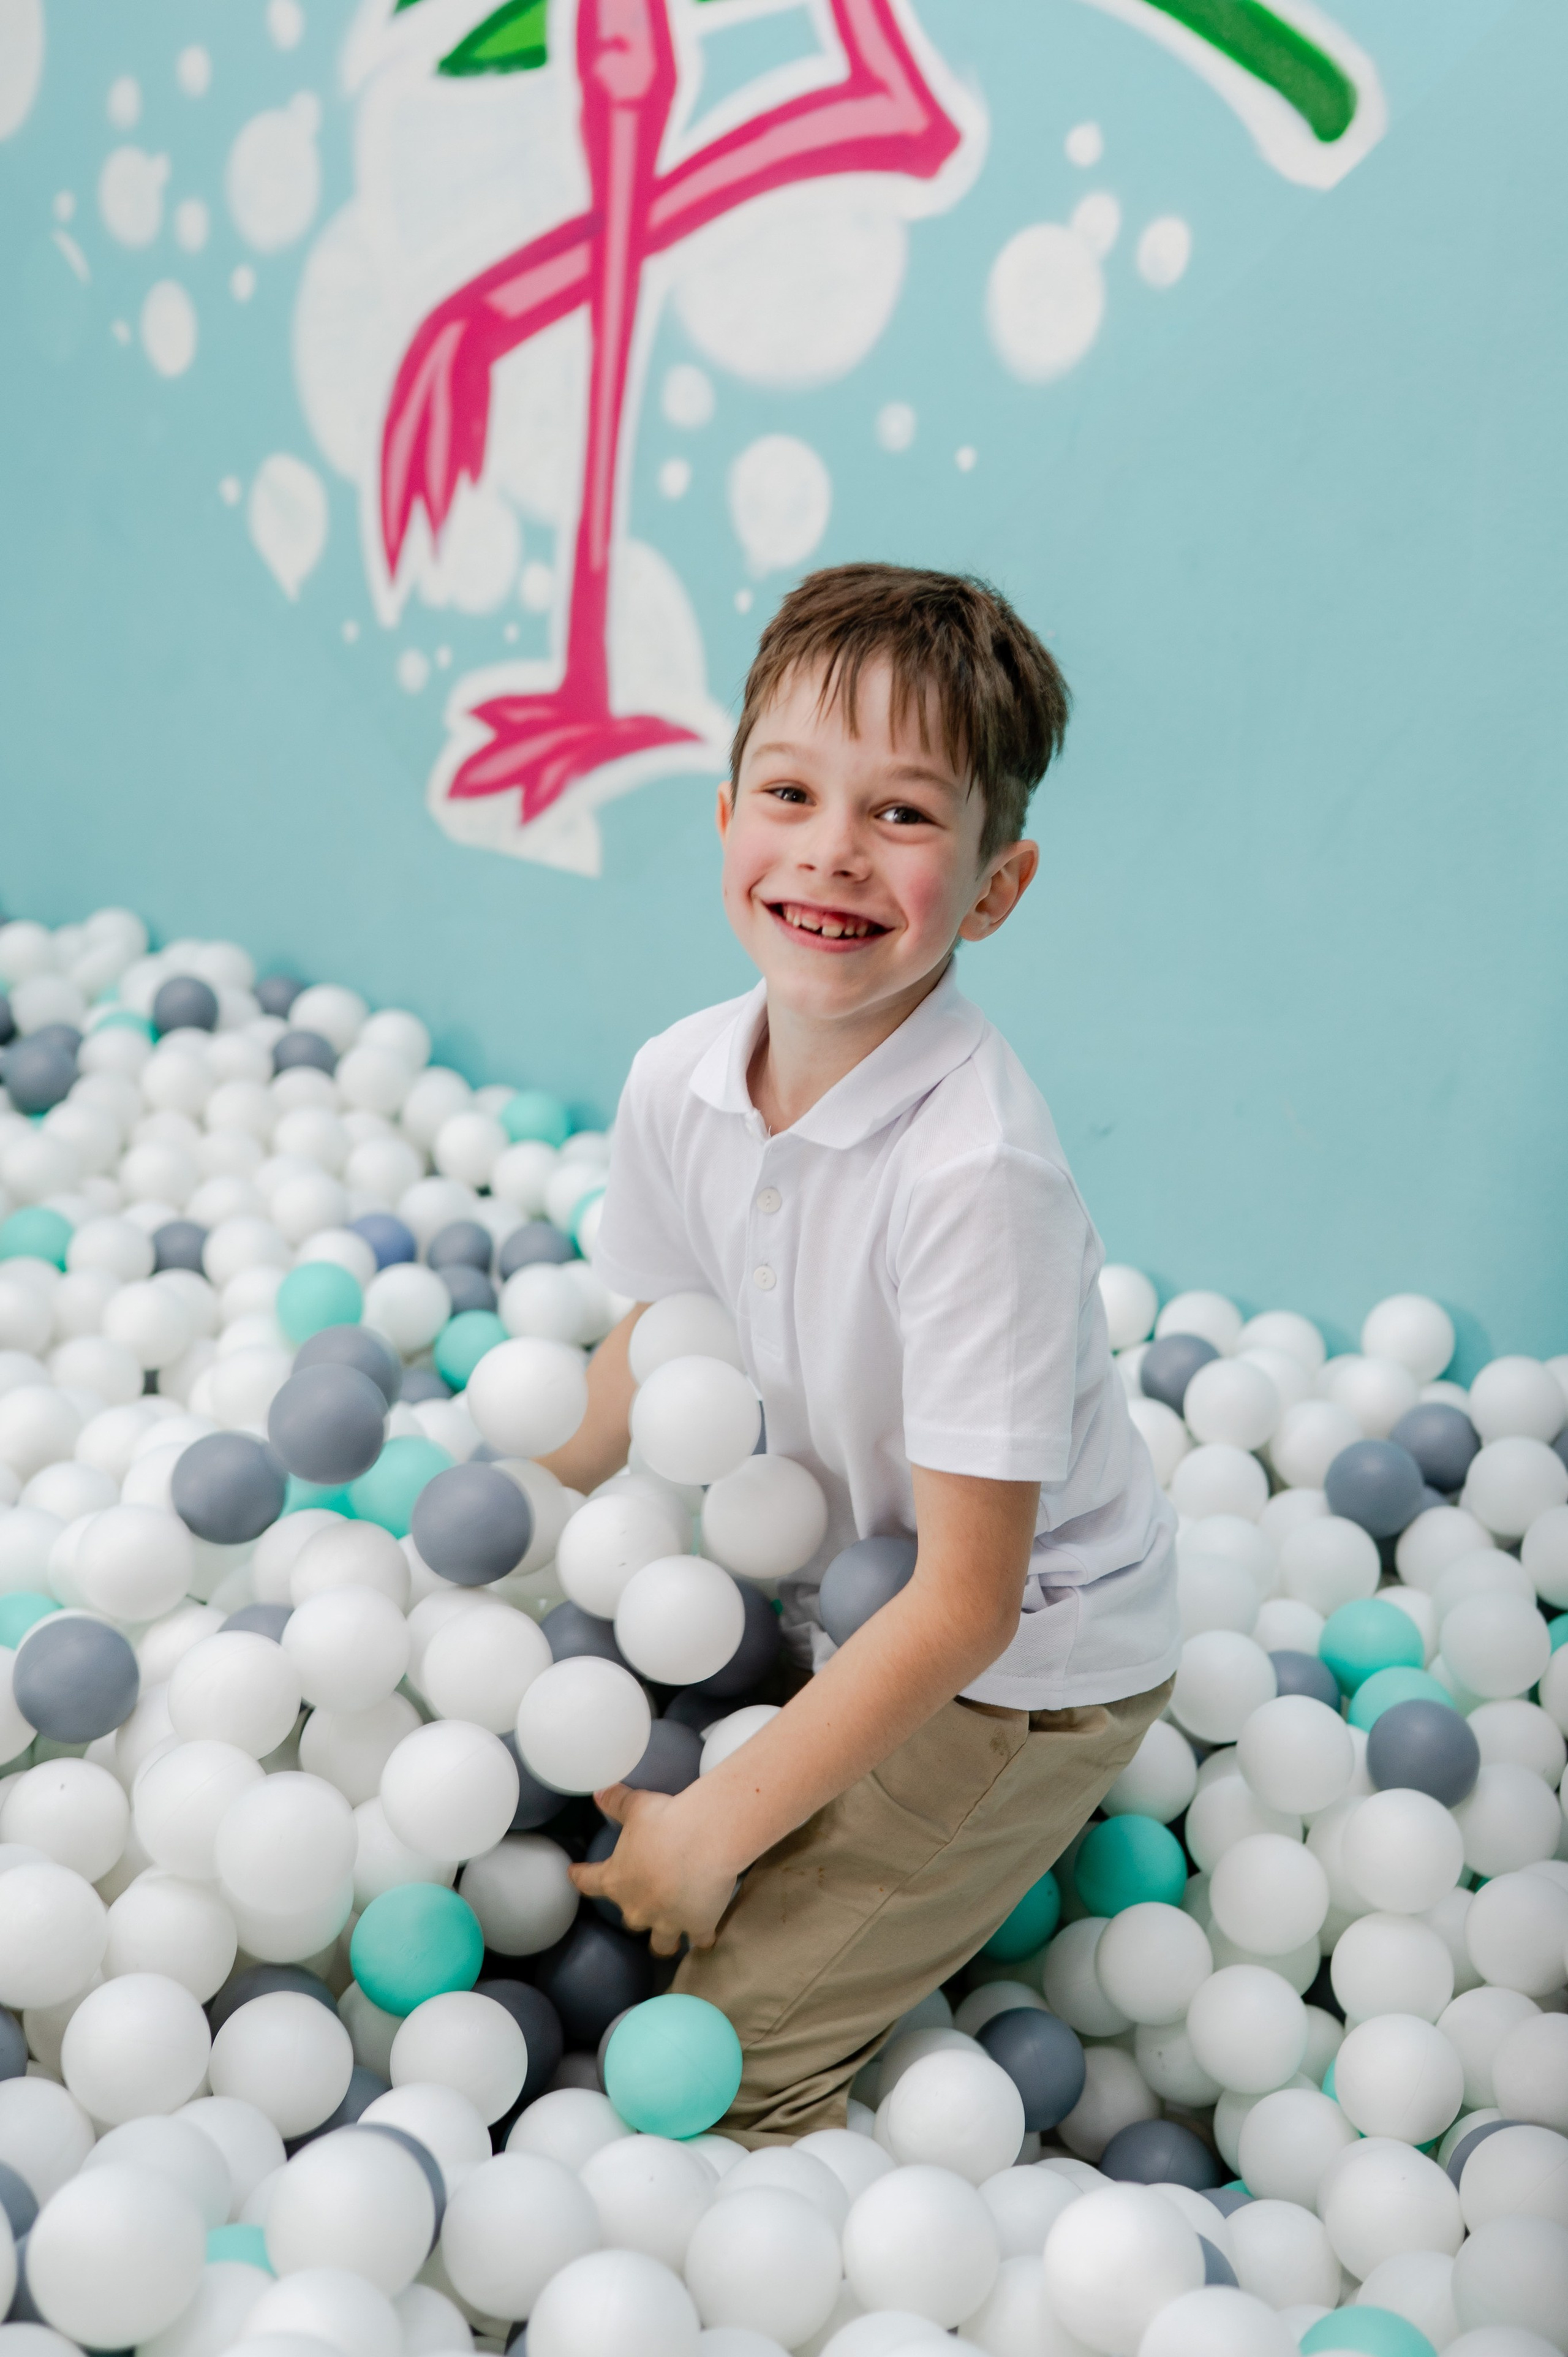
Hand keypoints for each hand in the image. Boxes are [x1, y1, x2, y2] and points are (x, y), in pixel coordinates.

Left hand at [569, 1783, 740, 1957]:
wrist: (705, 1840)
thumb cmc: (666, 1821)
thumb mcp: (636, 1807)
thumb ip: (616, 1801)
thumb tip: (598, 1791)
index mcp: (617, 1880)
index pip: (589, 1882)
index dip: (580, 1877)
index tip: (573, 1874)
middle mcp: (638, 1908)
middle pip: (630, 1919)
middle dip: (637, 1911)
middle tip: (645, 1900)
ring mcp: (668, 1922)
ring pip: (661, 1943)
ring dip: (664, 1939)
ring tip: (670, 1935)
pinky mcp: (698, 1925)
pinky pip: (699, 1939)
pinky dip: (702, 1935)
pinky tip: (707, 1932)